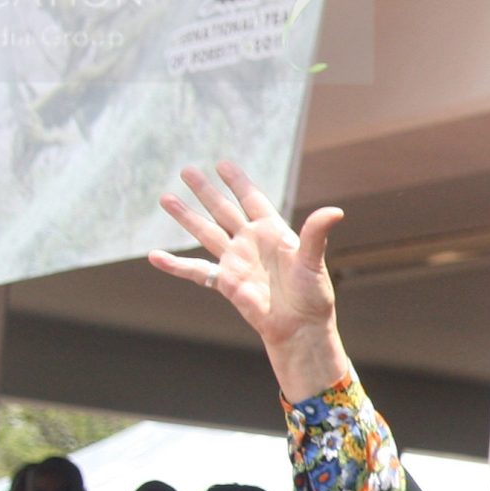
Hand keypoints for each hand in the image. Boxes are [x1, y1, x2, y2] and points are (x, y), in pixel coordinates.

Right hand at [149, 159, 352, 401]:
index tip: (221, 164)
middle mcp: (251, 242)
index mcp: (273, 232)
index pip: (252, 200)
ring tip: (165, 197)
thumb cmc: (312, 294)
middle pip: (223, 210)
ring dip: (186, 216)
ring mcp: (236, 261)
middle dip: (205, 191)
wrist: (300, 326)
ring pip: (205, 232)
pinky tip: (154, 256)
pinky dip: (175, 265)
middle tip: (186, 170)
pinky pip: (195, 271)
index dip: (238, 182)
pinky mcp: (225, 281)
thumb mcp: (313, 261)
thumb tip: (336, 211)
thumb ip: (316, 234)